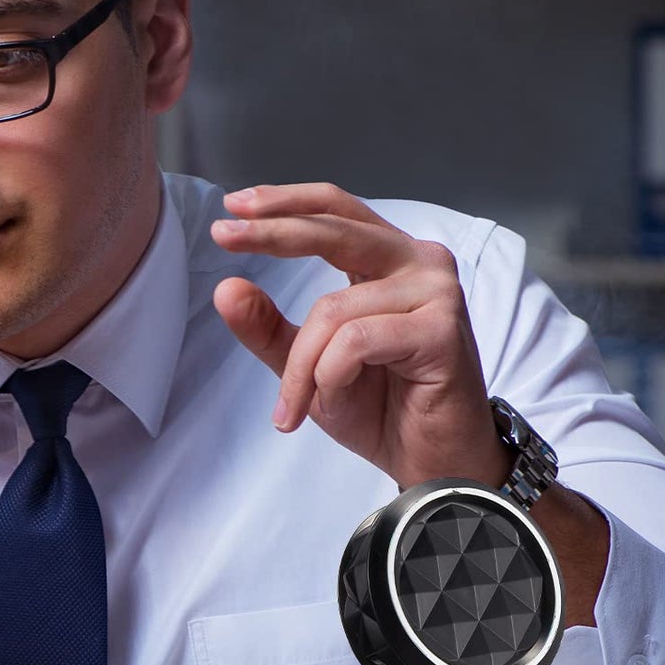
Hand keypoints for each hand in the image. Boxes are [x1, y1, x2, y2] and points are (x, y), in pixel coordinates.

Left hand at [210, 182, 511, 489]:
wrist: (431, 462)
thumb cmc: (380, 408)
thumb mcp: (307, 364)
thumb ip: (269, 327)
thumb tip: (227, 288)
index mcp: (389, 259)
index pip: (335, 209)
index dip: (285, 202)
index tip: (232, 205)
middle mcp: (418, 263)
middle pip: (334, 231)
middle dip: (272, 233)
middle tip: (222, 236)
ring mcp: (436, 293)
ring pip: (332, 310)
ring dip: (301, 366)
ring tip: (293, 407)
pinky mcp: (442, 330)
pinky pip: (356, 341)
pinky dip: (330, 376)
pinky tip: (334, 400)